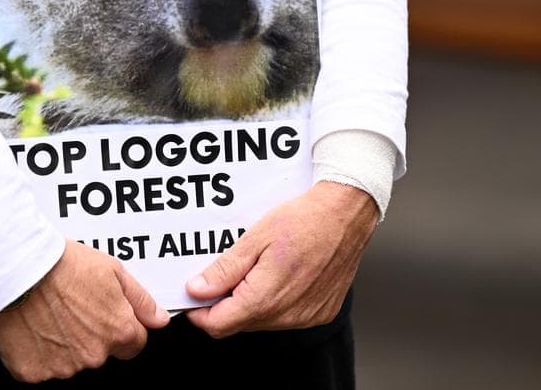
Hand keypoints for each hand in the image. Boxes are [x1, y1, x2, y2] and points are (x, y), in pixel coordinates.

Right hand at [0, 239, 169, 382]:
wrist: (18, 268)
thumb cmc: (62, 264)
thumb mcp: (113, 270)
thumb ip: (141, 299)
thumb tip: (159, 319)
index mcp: (117, 332)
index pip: (134, 344)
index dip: (120, 326)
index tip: (103, 313)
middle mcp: (93, 355)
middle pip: (100, 353)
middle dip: (90, 335)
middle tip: (71, 308)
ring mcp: (62, 367)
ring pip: (70, 361)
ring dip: (64, 345)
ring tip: (49, 313)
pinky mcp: (32, 372)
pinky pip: (40, 366)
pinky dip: (37, 352)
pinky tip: (33, 326)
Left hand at [184, 181, 376, 337]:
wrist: (347, 215)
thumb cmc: (304, 220)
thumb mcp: (254, 238)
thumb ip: (224, 270)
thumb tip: (197, 290)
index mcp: (266, 298)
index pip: (218, 325)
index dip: (199, 312)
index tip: (194, 295)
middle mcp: (287, 315)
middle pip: (239, 324)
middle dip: (224, 304)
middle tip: (224, 274)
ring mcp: (306, 317)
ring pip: (262, 321)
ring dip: (250, 303)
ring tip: (256, 269)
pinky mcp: (321, 313)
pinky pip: (286, 317)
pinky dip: (275, 302)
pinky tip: (280, 275)